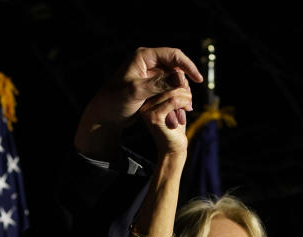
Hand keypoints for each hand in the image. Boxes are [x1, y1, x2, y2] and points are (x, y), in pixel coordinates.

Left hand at [75, 47, 202, 159]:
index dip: (188, 66)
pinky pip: (168, 89)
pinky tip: (177, 112)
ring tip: (183, 111)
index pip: (173, 55)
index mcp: (143, 56)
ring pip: (173, 80)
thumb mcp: (136, 92)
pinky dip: (173, 100)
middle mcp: (148, 62)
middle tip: (188, 103)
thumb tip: (180, 77)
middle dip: (184, 85)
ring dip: (179, 95)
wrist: (104, 116)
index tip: (198, 80)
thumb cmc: (114, 102)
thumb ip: (158, 84)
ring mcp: (149, 74)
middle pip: (176, 68)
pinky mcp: (150, 86)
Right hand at [139, 79, 191, 156]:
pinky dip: (185, 102)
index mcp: (147, 99)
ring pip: (171, 91)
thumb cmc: (176, 127)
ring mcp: (147, 110)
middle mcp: (144, 104)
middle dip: (183, 88)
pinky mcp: (154, 117)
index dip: (178, 81)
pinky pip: (173, 100)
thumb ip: (176, 90)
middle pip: (166, 84)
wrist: (173, 149)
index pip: (162, 80)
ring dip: (186, 96)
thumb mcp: (176, 105)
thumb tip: (181, 73)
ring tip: (189, 104)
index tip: (187, 90)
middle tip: (190, 99)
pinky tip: (187, 108)